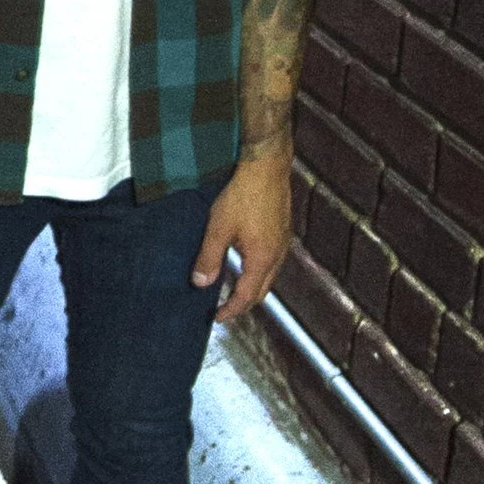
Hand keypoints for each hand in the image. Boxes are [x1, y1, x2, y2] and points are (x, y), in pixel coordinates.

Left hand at [194, 148, 292, 323]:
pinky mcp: (282, 231)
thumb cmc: (243, 194)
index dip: (231, 309)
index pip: (247, 296)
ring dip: (252, 288)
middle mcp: (277, 254)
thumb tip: (201, 284)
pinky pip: (271, 261)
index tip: (217, 317)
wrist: (265, 165)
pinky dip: (258, 272)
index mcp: (262, 258)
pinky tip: (245, 264)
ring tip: (232, 290)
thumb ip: (209, 258)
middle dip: (243, 304)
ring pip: (269, 276)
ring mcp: (282, 242)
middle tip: (224, 309)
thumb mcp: (218, 228)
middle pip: (262, 291)